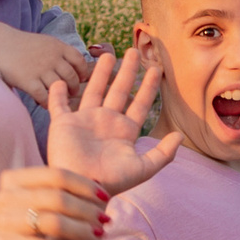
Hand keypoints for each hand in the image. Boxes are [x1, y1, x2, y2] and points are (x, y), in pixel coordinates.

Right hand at [0, 26, 90, 105]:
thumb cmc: (23, 46)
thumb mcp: (45, 42)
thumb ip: (60, 53)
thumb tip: (74, 67)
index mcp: (57, 46)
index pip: (79, 61)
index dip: (82, 72)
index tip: (80, 79)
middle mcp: (51, 57)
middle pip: (72, 77)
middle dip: (74, 87)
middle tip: (71, 93)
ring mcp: (40, 69)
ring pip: (60, 87)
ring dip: (62, 95)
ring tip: (58, 98)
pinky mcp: (28, 81)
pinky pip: (44, 96)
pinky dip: (46, 101)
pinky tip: (44, 102)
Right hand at [0, 165, 107, 239]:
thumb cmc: (21, 226)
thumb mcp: (35, 203)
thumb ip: (58, 192)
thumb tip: (97, 183)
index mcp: (14, 180)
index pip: (56, 175)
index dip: (84, 185)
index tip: (105, 197)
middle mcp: (7, 197)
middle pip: (57, 198)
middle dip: (86, 209)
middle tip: (105, 220)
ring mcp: (4, 222)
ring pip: (52, 223)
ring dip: (81, 229)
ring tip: (98, 235)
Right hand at [46, 45, 182, 199]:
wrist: (82, 188)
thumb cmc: (112, 181)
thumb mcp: (143, 169)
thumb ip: (163, 154)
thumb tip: (180, 136)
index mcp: (124, 131)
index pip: (140, 103)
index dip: (149, 86)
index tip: (156, 69)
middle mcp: (105, 122)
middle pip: (118, 90)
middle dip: (127, 71)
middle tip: (133, 51)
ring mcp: (83, 121)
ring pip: (93, 90)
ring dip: (99, 73)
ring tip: (106, 55)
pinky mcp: (62, 124)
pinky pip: (59, 104)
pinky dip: (58, 92)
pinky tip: (60, 80)